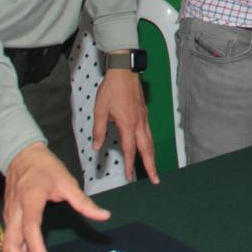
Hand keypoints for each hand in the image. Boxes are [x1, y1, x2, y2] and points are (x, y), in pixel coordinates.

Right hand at [2, 142, 110, 251]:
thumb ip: (83, 202)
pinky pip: (15, 245)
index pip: (30, 228)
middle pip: (11, 246)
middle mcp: (15, 212)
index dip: (36, 248)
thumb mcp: (67, 181)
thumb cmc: (45, 168)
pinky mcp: (11, 222)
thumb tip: (104, 216)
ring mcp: (10, 218)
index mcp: (30, 199)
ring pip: (10, 249)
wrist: (22, 156)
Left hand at [92, 68, 160, 184]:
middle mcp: (139, 123)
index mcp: (128, 124)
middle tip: (155, 179)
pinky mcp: (144, 114)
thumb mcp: (100, 110)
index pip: (130, 150)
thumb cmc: (112, 88)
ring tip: (153, 167)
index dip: (130, 165)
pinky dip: (150, 144)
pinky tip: (147, 147)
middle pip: (147, 149)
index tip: (130, 177)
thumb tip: (96, 146)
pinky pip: (149, 133)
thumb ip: (99, 130)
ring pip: (150, 142)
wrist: (124, 71)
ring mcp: (144, 118)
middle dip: (151, 166)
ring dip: (152, 156)